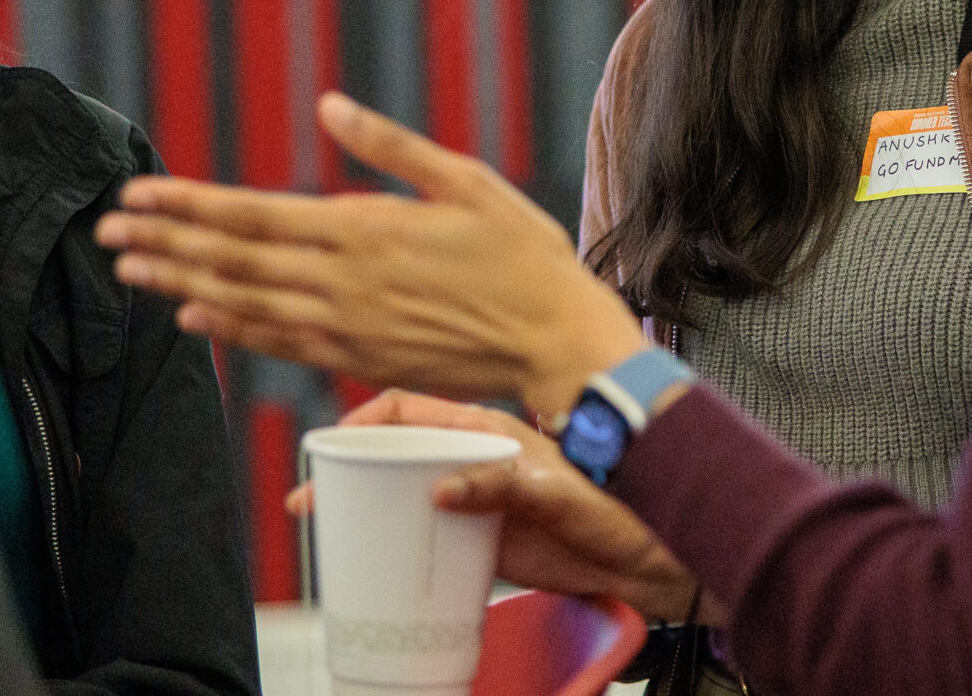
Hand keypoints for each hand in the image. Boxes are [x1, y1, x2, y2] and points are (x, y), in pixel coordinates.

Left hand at [94, 93, 649, 417]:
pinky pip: (277, 343)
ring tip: (129, 271)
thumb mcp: (466, 180)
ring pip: (244, 304)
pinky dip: (230, 329)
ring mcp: (346, 328)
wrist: (555, 342)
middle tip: (104, 233)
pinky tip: (194, 316)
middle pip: (232, 261)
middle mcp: (342, 282)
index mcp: (364, 229)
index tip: (137, 196)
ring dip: (180, 284)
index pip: (252, 215)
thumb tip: (330, 104)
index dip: (187, 207)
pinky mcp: (358, 360)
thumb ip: (390, 147)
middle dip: (163, 243)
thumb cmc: (520, 253)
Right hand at [287, 391, 713, 626]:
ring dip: (365, 507)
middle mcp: (480, 459)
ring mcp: (480, 500)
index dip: (365, 421)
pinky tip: (376, 562)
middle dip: (348, 469)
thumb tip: (446, 489)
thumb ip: (507, 485)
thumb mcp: (564, 492)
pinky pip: (428, 538)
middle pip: (397, 452)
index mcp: (493, 428)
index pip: (412, 409)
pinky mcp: (486, 541)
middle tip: (310, 500)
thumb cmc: (627, 509)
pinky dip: (396, 546)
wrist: (660, 559)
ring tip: (327, 530)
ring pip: (406, 493)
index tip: (331, 445)